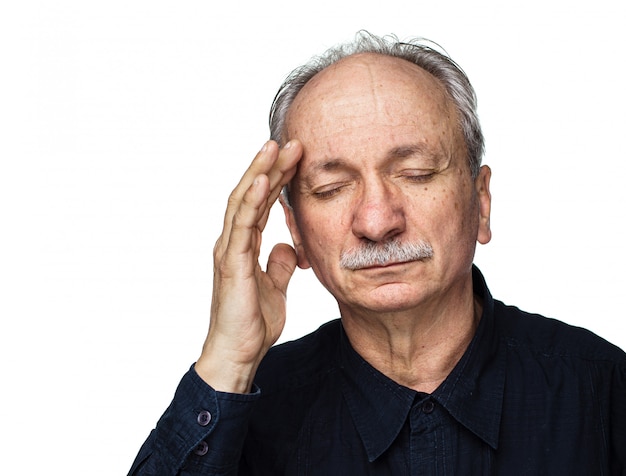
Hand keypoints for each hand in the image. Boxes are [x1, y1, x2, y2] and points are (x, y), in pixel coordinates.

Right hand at [195, 140, 302, 392]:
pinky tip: (263, 179)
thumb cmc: (252, 323)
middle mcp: (232, 241)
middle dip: (270, 166)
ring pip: (243, 201)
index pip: (261, 203)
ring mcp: (229, 250)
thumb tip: (288, 247)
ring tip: (276, 146)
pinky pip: (242, 225)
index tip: (296, 157)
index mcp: (243, 245)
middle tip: (290, 141)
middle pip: (250, 194)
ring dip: (260, 172)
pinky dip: (251, 200)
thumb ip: (279, 264)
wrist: (237, 354)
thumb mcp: (275, 287)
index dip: (276, 179)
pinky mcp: (231, 263)